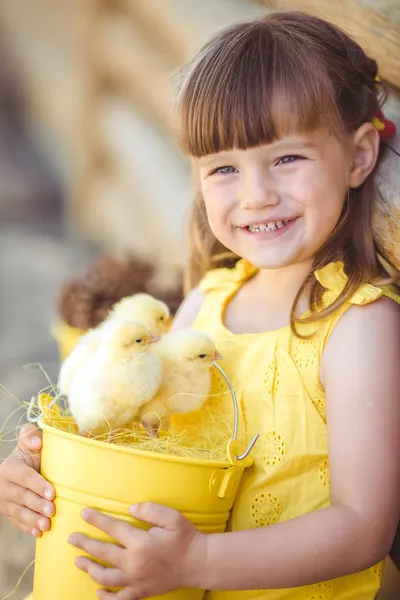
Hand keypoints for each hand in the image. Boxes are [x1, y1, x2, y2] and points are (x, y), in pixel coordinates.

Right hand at [0, 424, 54, 536]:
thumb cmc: (31, 456)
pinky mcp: (8, 514)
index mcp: (10, 468)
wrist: (19, 472)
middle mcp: (4, 486)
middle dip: (37, 505)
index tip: (53, 493)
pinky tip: (38, 533)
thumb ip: (30, 436)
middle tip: (52, 510)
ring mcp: (5, 502)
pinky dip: (28, 528)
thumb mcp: (28, 444)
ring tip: (47, 524)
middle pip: (22, 497)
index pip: (24, 477)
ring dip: (33, 520)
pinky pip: (17, 523)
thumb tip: (37, 443)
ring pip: (19, 512)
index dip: (38, 485)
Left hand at [68, 503, 206, 599]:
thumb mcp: (172, 517)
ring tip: (78, 562)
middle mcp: (134, 563)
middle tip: (72, 538)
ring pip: (105, 577)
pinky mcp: (141, 592)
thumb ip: (150, 510)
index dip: (96, 519)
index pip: (112, 528)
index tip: (84, 512)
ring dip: (89, 569)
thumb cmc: (186, 537)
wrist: (198, 563)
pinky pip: (119, 598)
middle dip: (85, 544)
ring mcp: (136, 580)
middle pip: (102, 552)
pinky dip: (106, 596)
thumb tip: (130, 509)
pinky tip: (98, 591)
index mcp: (140, 542)